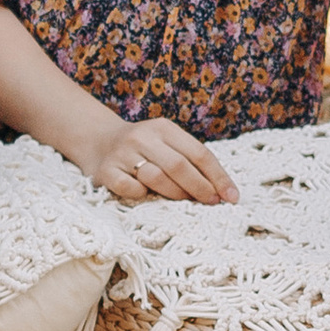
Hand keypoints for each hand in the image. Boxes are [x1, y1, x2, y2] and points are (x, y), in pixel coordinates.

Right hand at [79, 113, 237, 205]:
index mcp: (164, 128)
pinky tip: (146, 197)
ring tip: (185, 201)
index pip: (199, 153)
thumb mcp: (166, 143)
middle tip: (212, 203)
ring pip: (156, 177)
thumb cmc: (144, 149)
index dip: (218, 176)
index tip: (231, 196)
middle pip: (180, 166)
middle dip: (201, 188)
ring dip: (175, 193)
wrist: (98, 141)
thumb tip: (221, 191)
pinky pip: (129, 188)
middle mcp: (143, 137)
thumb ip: (189, 160)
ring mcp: (122, 153)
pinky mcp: (105, 171)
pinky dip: (141, 195)